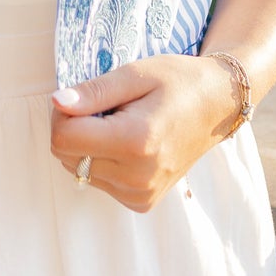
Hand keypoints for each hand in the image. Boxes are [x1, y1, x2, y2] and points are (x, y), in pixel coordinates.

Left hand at [49, 54, 240, 212]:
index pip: (63, 139)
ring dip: (88, 146)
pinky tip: (128, 144)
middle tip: (103, 107)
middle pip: (67, 157)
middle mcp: (137, 176)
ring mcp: (141, 194)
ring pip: (79, 171)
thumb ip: (95, 91)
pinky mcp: (142, 202)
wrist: (218, 106)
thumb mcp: (136, 73)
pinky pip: (99, 182)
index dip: (62, 113)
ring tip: (120, 124)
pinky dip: (103, 161)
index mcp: (136, 141)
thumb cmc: (178, 81)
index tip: (82, 96)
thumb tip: (57, 102)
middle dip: (74, 129)